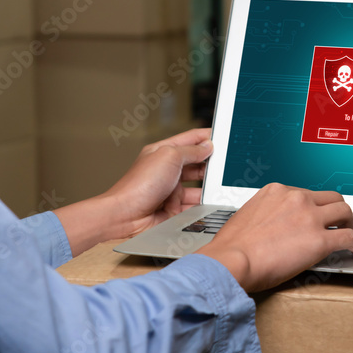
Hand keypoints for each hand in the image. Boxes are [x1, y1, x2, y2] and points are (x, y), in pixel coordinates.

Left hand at [53, 128, 212, 256]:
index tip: (224, 136)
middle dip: (210, 165)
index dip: (207, 136)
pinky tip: (210, 204)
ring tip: (219, 187)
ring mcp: (171, 190)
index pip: (190, 140)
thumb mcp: (169, 157)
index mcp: (164, 152)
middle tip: (227, 165)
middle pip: (196, 164)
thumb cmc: (139, 184)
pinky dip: (202, 206)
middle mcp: (167, 170)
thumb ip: (191, 151)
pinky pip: (193, 206)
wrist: (125, 216)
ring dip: (207, 188)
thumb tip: (207, 146)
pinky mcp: (174, 209)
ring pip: (197, 187)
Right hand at [196, 183, 352, 292]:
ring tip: (352, 234)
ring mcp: (309, 218)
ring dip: (351, 224)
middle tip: (341, 221)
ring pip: (344, 212)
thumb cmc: (232, 247)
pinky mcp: (319, 240)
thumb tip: (272, 226)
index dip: (315, 206)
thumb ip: (266, 215)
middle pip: (331, 197)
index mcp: (277, 191)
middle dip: (338, 210)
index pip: (306, 193)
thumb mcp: (247, 216)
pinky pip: (348, 238)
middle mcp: (296, 198)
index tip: (317, 215)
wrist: (230, 261)